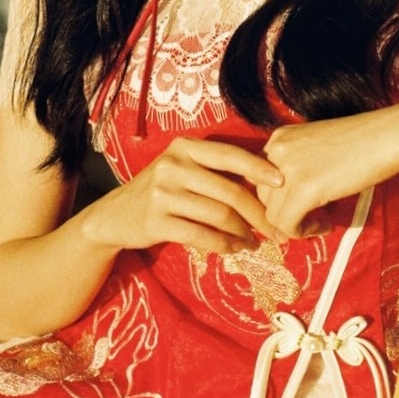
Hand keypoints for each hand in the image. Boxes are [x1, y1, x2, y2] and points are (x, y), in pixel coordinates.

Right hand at [81, 137, 282, 255]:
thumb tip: (267, 183)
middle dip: (258, 213)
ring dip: (243, 233)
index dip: (258, 168)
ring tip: (254, 242)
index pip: (229, 154)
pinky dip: (224, 245)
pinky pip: (201, 236)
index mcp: (184, 147)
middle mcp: (173, 165)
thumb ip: (215, 172)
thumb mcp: (183, 170)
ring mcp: (162, 193)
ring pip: (218, 215)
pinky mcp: (156, 222)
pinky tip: (234, 249)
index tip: (283, 182)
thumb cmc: (162, 191)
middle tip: (276, 230)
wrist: (114, 216)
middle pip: (229, 190)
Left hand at [259, 106, 398, 237]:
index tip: (295, 210)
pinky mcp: (304, 188)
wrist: (391, 135)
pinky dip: (302, 233)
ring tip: (319, 223)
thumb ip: (299, 167)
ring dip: (294, 226)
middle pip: (262, 197)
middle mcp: (277, 150)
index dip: (275, 200)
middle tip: (307, 222)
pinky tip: (324, 226)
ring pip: (272, 215)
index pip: (258, 179)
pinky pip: (287, 224)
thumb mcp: (318, 148)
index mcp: (279, 138)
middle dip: (282, 215)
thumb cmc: (364, 141)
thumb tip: (290, 202)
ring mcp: (288, 169)